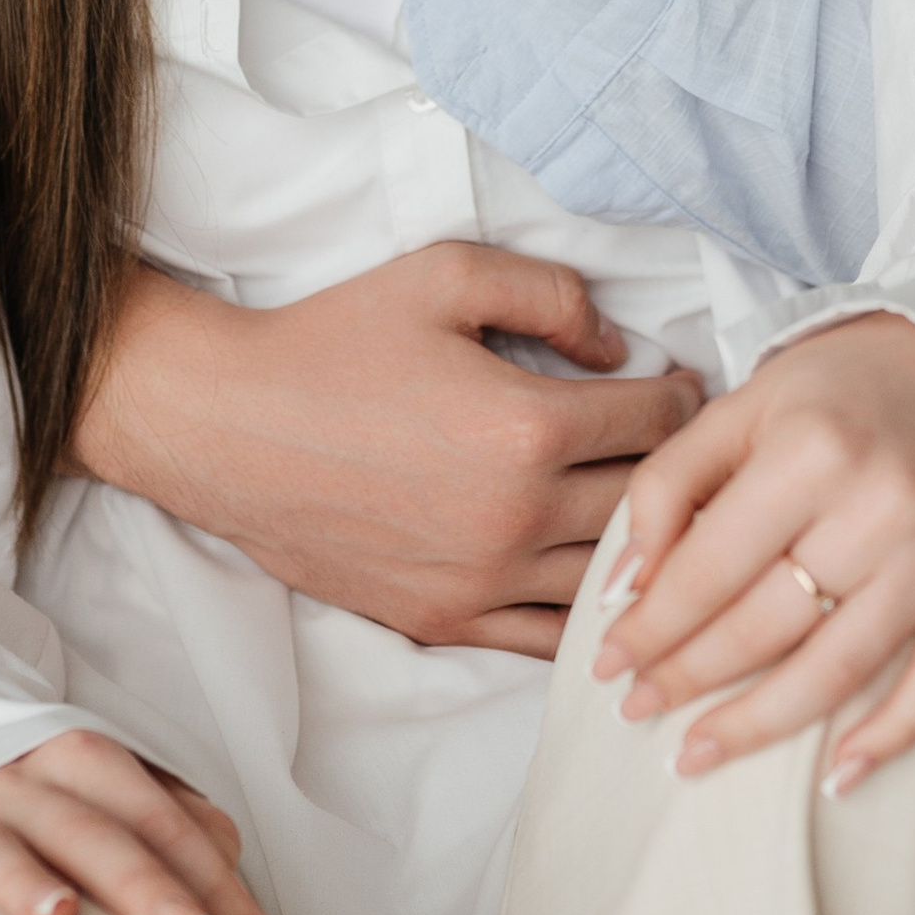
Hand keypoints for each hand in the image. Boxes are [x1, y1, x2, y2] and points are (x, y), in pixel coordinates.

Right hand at [0, 728, 290, 914]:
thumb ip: (174, 821)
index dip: (222, 892)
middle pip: (96, 833)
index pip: (170, 829)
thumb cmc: (43, 798)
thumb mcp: (109, 791)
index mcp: (89, 763)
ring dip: (24, 881)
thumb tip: (230, 862)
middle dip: (146, 885)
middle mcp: (25, 783)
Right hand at [76, 249, 702, 656]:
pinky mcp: (443, 620)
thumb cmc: (333, 340)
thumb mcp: (446, 274)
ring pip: (609, 580)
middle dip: (678, 469)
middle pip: (650, 505)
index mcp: (527, 427)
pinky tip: (594, 579)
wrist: (228, 426)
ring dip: (643, 546)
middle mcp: (516, 517)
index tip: (685, 384)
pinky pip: (548, 639)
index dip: (687, 394)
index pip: (658, 420)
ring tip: (649, 512)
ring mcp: (480, 582)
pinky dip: (586, 612)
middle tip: (683, 446)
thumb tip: (616, 347)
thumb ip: (550, 294)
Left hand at [593, 316, 914, 791]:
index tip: (610, 664)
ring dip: (761, 725)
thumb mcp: (745, 403)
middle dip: (688, 678)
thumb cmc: (846, 385)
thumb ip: (672, 483)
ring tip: (699, 754)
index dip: (652, 626)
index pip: (709, 567)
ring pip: (840, 669)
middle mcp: (881, 503)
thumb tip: (629, 584)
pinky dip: (890, 736)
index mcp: (810, 449)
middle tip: (638, 710)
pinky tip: (836, 776)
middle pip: (766, 625)